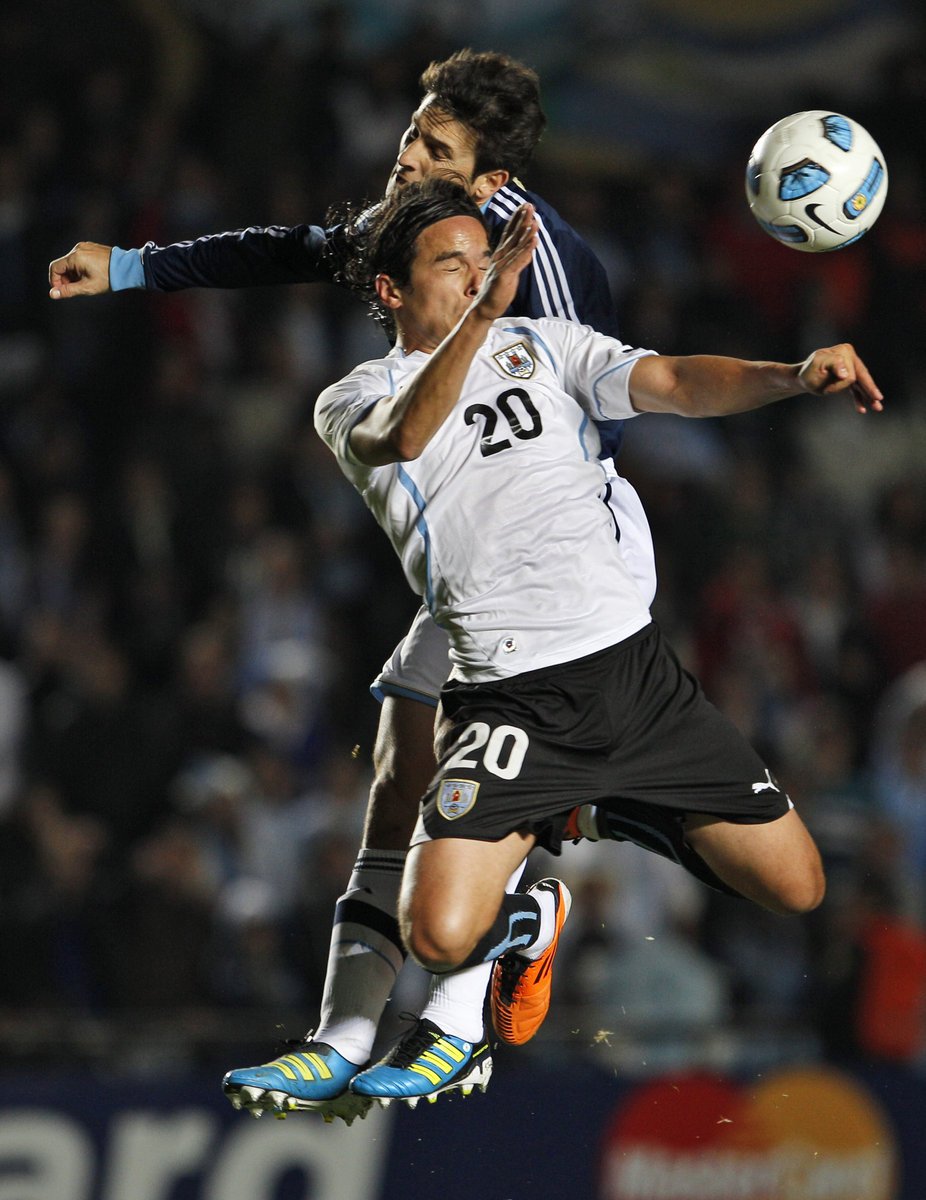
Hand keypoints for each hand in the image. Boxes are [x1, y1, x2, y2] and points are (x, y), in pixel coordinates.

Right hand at [48, 242, 112, 298]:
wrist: (126, 268)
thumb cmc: (108, 278)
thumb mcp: (87, 287)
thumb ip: (68, 291)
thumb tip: (52, 294)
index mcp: (74, 257)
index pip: (54, 268)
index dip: (55, 281)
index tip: (61, 290)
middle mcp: (78, 249)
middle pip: (63, 265)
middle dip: (66, 279)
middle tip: (76, 289)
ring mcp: (85, 246)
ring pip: (71, 262)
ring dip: (73, 274)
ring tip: (85, 282)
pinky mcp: (91, 247)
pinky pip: (79, 258)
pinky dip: (80, 268)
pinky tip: (90, 275)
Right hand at [472, 203, 537, 321]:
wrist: (484, 308)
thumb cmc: (495, 291)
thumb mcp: (507, 272)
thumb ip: (515, 260)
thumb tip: (525, 250)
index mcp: (500, 255)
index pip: (509, 234)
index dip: (516, 219)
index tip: (523, 206)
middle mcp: (501, 257)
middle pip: (513, 235)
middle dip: (522, 219)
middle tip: (529, 205)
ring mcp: (503, 266)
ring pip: (517, 246)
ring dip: (526, 232)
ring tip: (534, 219)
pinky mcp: (505, 276)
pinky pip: (519, 260)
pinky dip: (527, 249)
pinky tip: (534, 240)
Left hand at [798, 343, 883, 413]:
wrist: (802, 378)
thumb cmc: (807, 372)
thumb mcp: (817, 366)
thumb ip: (833, 364)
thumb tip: (846, 374)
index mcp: (844, 351)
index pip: (851, 373)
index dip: (839, 385)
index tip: (826, 390)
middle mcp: (850, 356)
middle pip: (862, 376)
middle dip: (869, 389)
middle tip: (878, 399)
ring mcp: (851, 366)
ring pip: (863, 383)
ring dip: (869, 396)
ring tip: (878, 408)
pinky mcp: (849, 376)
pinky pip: (857, 388)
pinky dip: (860, 398)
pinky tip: (862, 409)